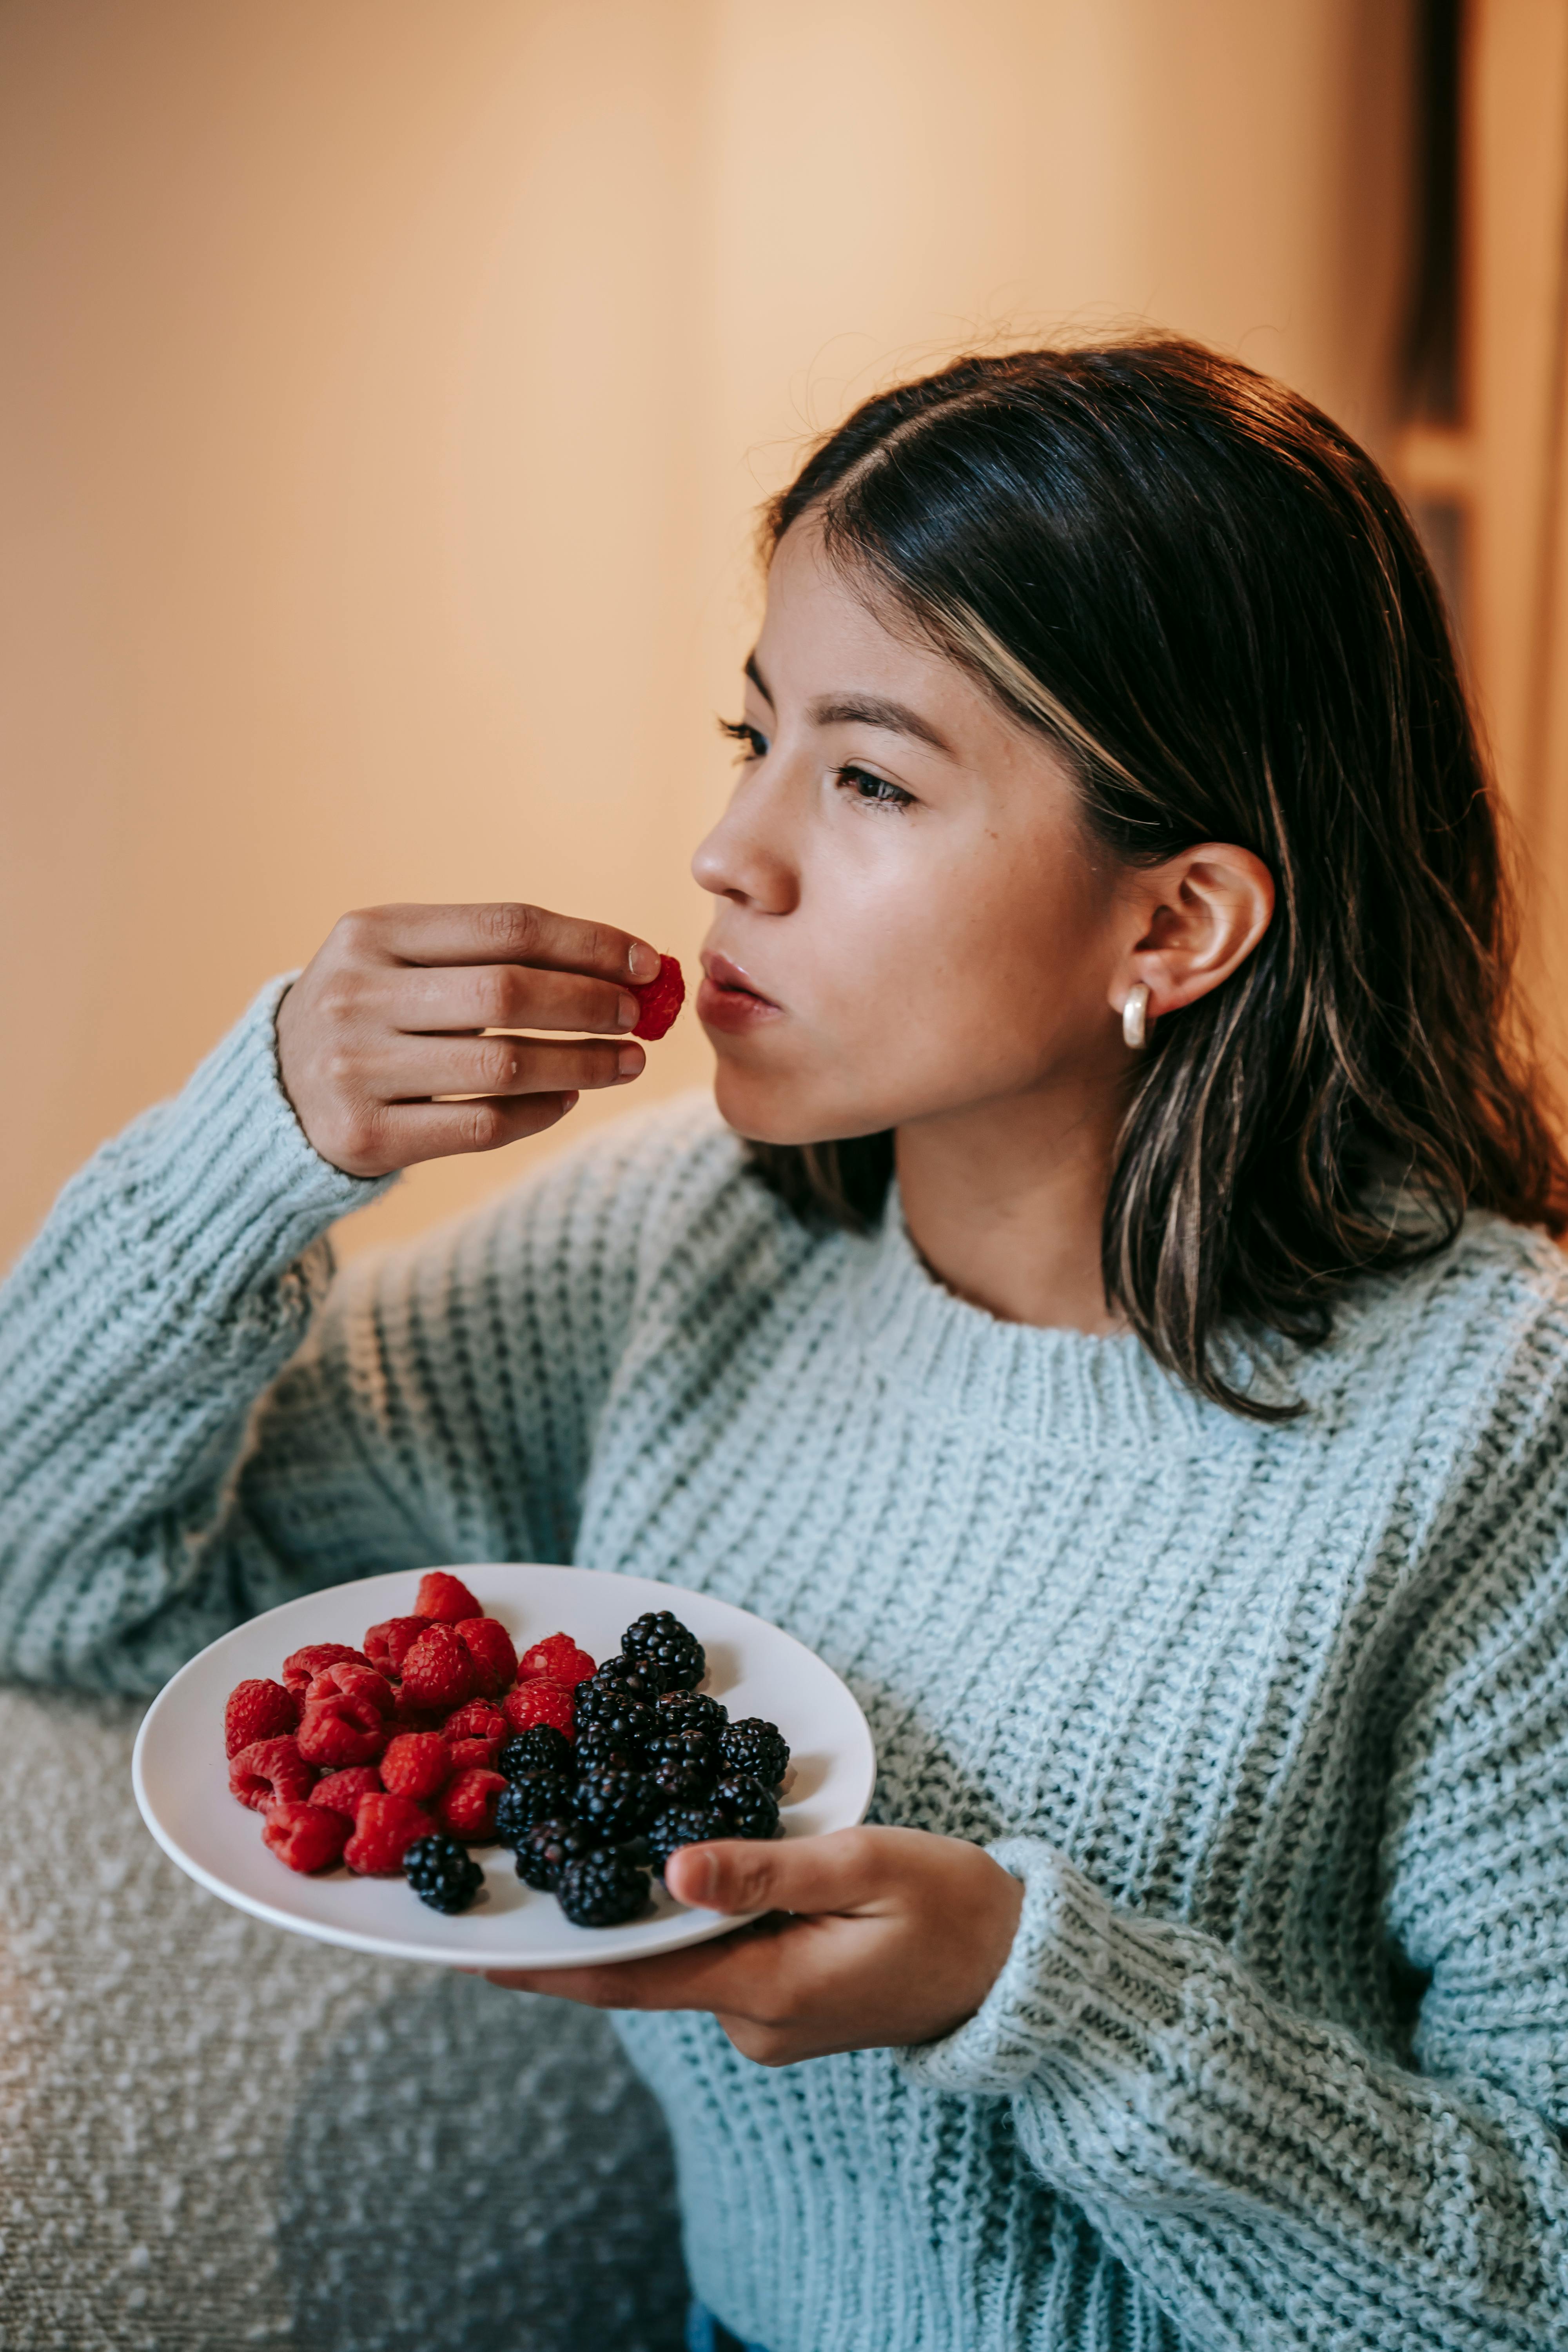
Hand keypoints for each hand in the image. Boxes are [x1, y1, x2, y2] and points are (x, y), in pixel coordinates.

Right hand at [276, 901, 660, 1175]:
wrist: (273, 1093)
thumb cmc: (371, 1014)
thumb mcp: (402, 960)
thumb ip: (490, 955)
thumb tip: (623, 968)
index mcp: (371, 933)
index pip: (506, 928)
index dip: (588, 944)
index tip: (647, 962)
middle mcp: (356, 995)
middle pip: (508, 995)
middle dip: (591, 1004)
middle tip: (640, 1015)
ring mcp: (355, 1069)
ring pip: (502, 1067)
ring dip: (582, 1065)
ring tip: (629, 1062)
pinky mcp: (365, 1137)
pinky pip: (480, 1126)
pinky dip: (540, 1113)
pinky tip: (570, 1098)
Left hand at [488, 1826, 1024, 2066]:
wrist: (1016, 1966)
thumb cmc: (952, 1903)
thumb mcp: (864, 1864)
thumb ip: (766, 1868)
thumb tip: (671, 1869)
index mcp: (767, 1988)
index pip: (630, 1981)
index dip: (549, 1966)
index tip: (474, 1954)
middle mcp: (753, 2019)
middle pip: (644, 1968)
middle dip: (581, 1924)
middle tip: (513, 1869)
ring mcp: (767, 2019)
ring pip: (682, 1959)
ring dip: (641, 1911)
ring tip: (584, 1843)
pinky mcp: (783, 2002)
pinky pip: (716, 1957)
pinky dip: (690, 1917)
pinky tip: (676, 1866)